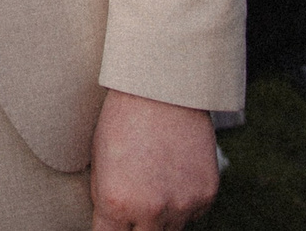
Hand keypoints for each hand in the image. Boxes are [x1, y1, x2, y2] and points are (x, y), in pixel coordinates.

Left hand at [88, 91, 216, 230]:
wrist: (162, 89)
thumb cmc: (122, 119)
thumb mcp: (99, 161)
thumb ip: (105, 200)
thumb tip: (112, 224)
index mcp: (115, 203)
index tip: (114, 223)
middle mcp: (150, 210)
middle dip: (137, 228)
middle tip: (137, 202)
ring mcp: (181, 205)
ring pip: (171, 230)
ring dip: (162, 216)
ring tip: (155, 181)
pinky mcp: (206, 195)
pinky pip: (194, 213)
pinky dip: (185, 201)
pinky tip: (175, 172)